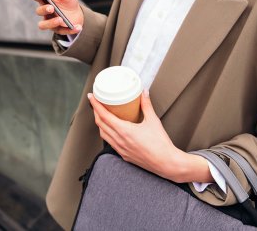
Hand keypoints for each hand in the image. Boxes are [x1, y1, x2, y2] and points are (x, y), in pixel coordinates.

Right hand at [29, 0, 83, 34]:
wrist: (76, 13)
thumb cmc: (69, 1)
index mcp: (45, 1)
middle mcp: (45, 12)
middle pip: (39, 11)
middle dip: (44, 9)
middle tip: (51, 7)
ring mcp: (50, 22)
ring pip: (43, 25)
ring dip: (51, 22)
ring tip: (61, 19)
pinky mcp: (59, 30)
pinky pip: (62, 31)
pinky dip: (70, 30)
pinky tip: (78, 26)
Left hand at [87, 90, 211, 183]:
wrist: (166, 163)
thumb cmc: (160, 144)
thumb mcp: (153, 121)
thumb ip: (146, 105)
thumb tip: (143, 93)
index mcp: (124, 131)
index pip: (103, 115)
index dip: (95, 105)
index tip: (91, 96)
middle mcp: (119, 141)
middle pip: (100, 124)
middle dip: (96, 112)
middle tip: (96, 102)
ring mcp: (120, 149)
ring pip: (103, 134)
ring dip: (100, 123)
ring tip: (102, 114)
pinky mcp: (124, 155)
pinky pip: (110, 142)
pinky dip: (106, 133)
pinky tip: (111, 129)